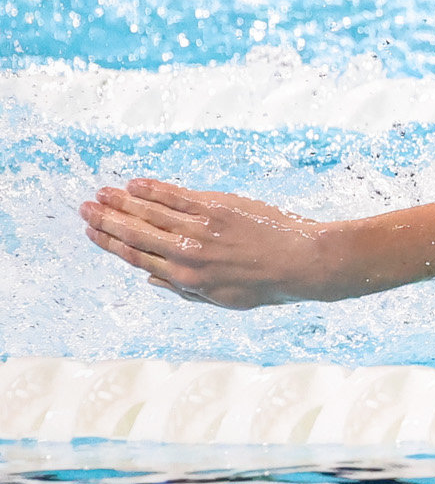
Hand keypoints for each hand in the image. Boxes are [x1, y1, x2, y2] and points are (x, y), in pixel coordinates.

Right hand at [80, 178, 341, 308]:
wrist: (300, 262)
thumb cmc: (264, 284)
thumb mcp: (220, 299)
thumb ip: (182, 290)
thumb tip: (149, 279)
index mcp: (185, 279)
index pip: (136, 257)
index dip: (110, 243)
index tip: (91, 232)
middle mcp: (186, 253)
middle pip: (135, 233)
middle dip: (106, 220)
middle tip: (85, 208)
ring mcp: (200, 229)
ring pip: (151, 212)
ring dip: (122, 202)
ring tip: (103, 193)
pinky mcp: (217, 208)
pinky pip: (177, 196)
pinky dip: (153, 189)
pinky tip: (135, 183)